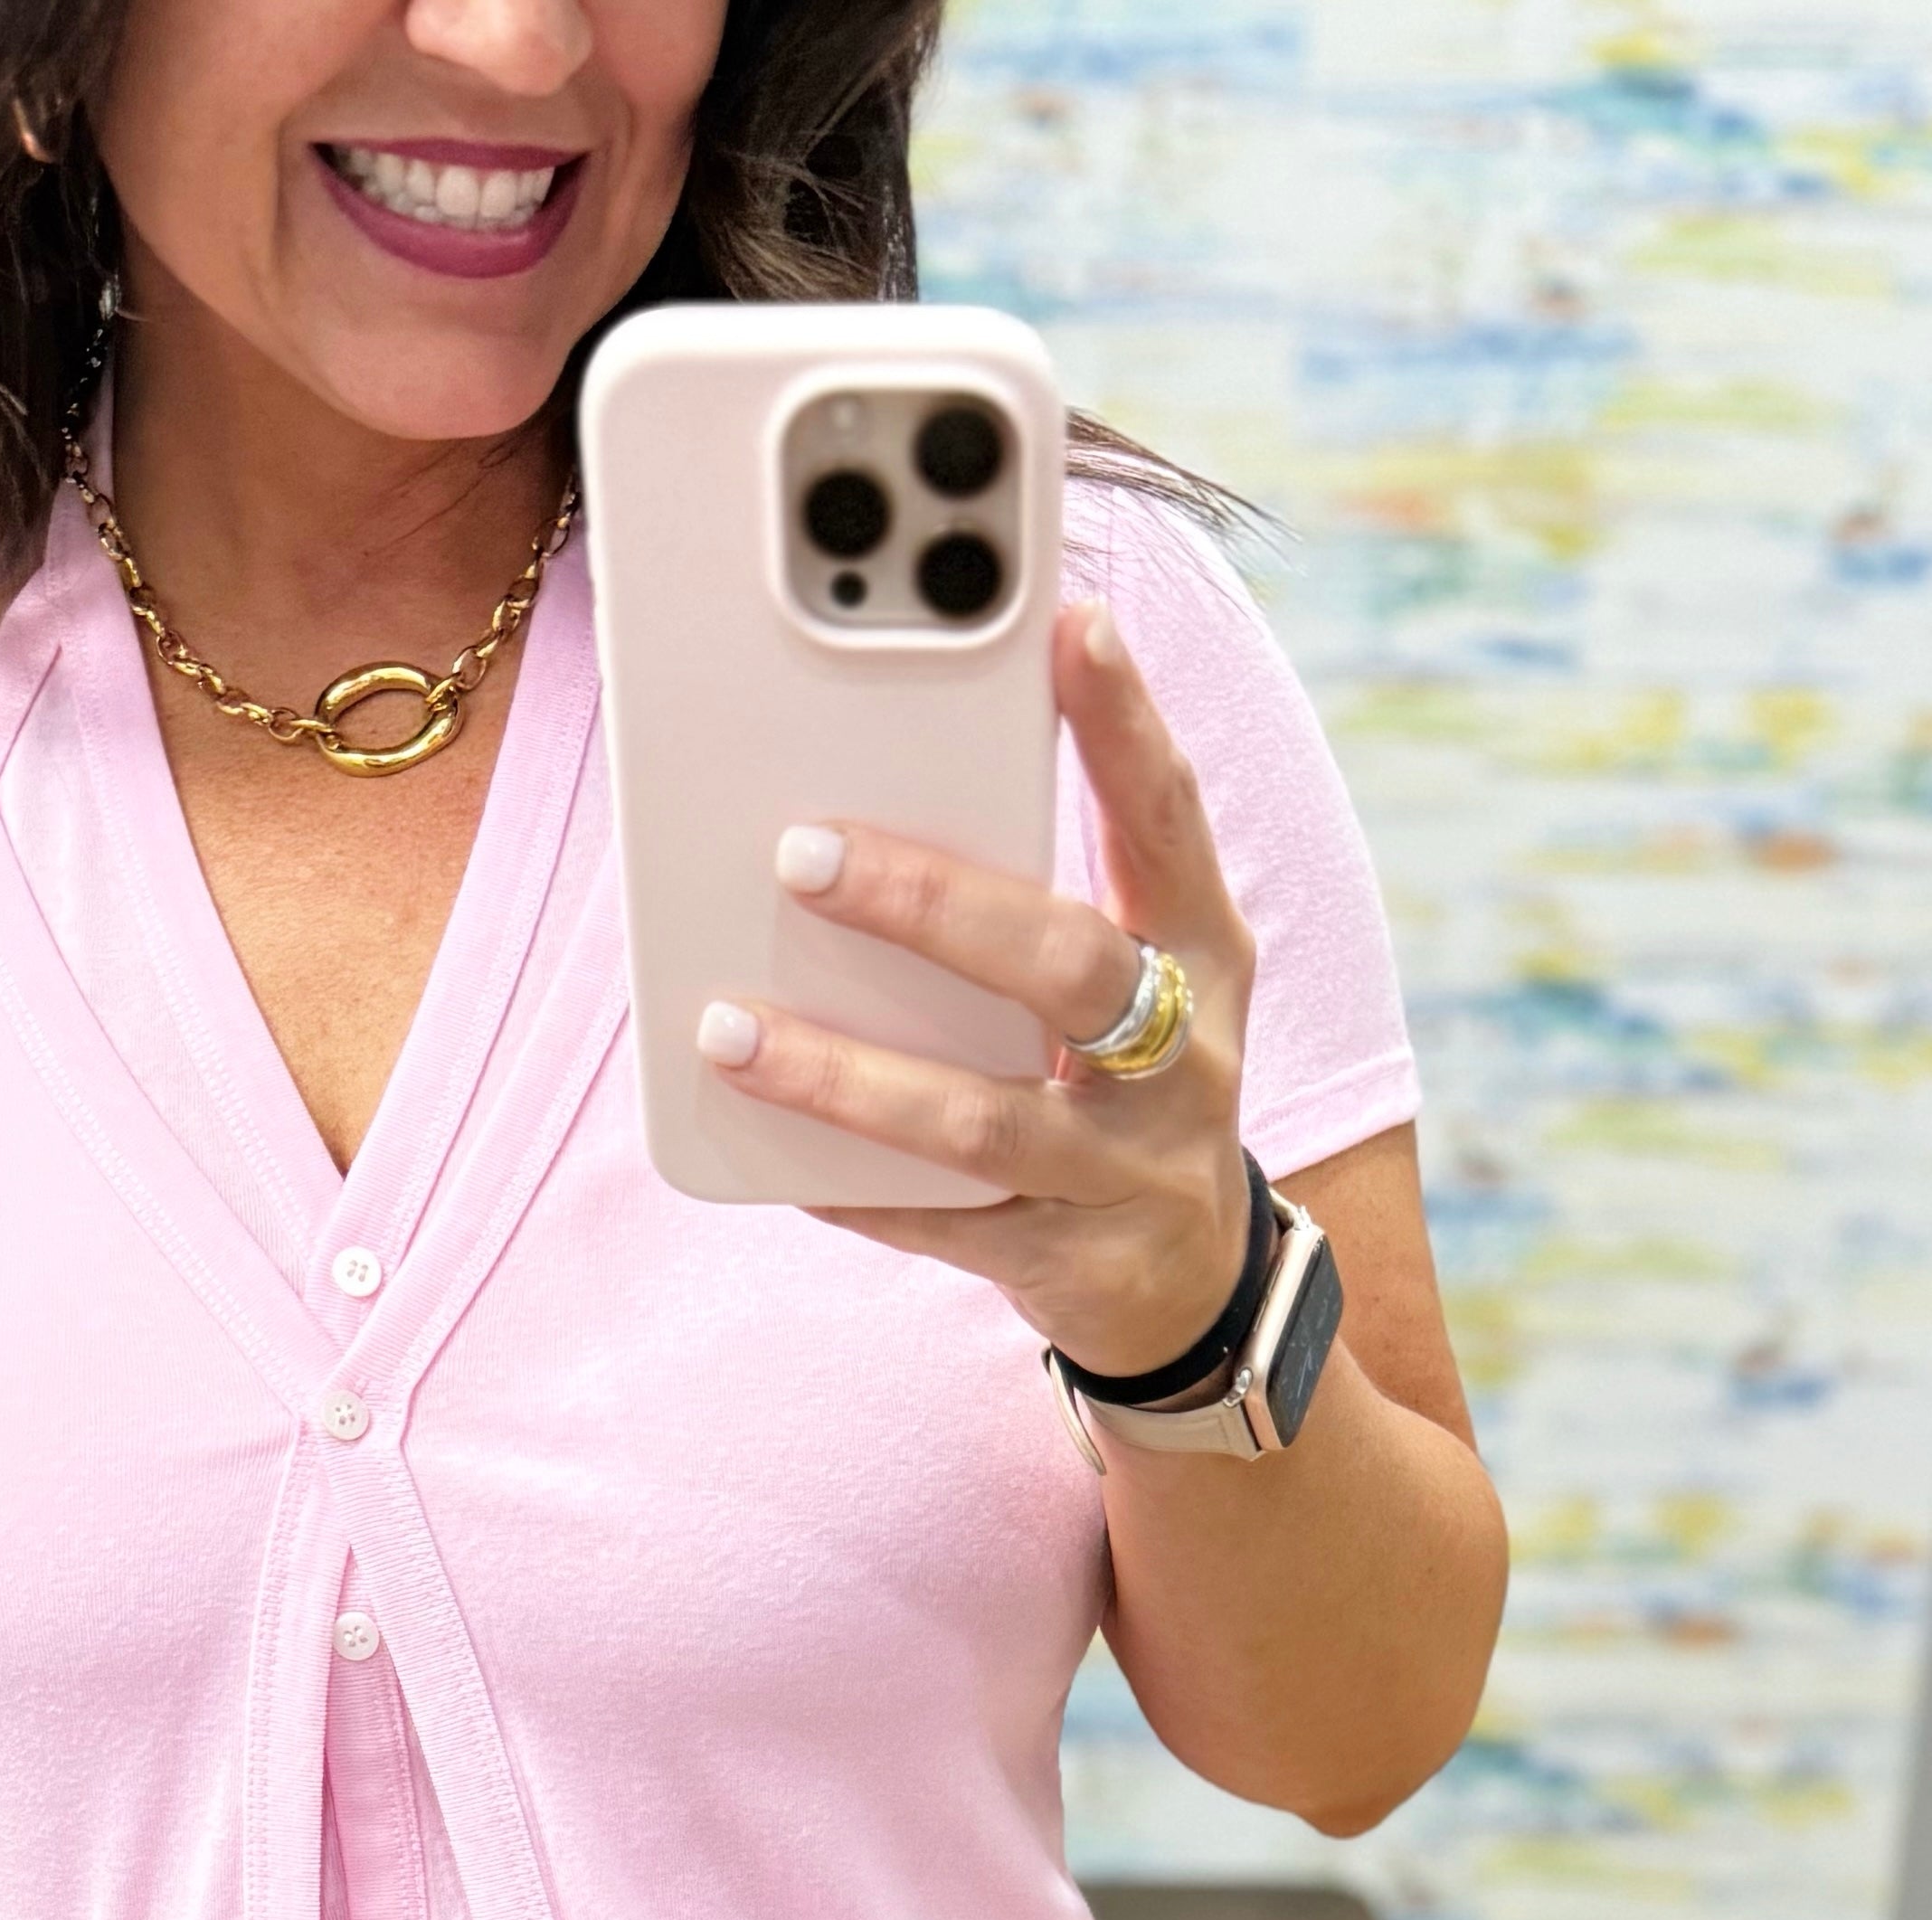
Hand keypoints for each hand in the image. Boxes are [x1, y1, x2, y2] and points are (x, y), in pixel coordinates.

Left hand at [695, 597, 1258, 1381]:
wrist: (1190, 1282)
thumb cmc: (1126, 1088)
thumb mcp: (1127, 982)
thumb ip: (1040, 898)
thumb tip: (867, 800)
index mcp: (1200, 954)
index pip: (1167, 822)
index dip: (1125, 725)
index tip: (1071, 624)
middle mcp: (1184, 1059)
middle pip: (1066, 968)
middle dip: (934, 907)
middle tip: (806, 855)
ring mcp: (1129, 1171)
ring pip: (980, 1123)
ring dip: (847, 1075)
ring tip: (731, 1029)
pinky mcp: (1069, 1266)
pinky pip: (942, 1230)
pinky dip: (854, 1191)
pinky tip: (774, 1158)